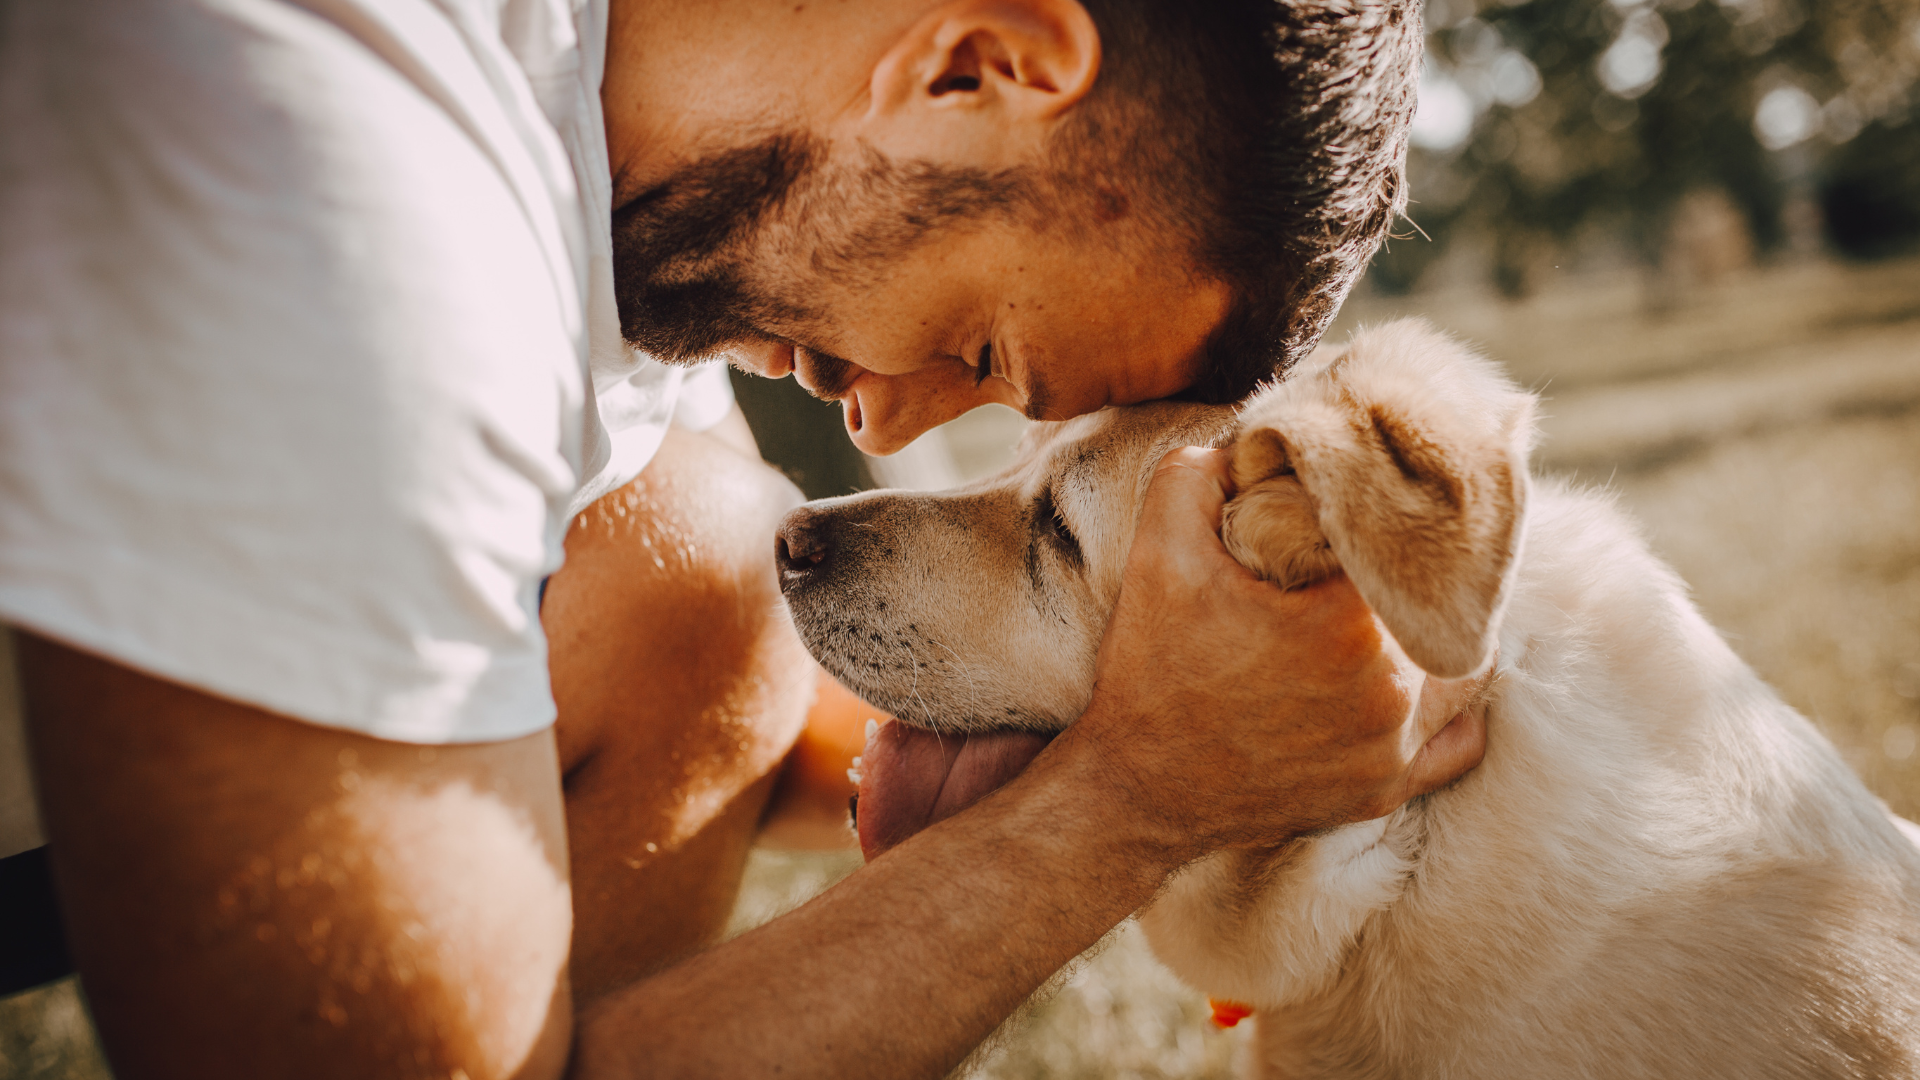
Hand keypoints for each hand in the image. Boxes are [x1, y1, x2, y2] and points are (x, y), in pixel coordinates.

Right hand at [1067, 447, 1488, 858]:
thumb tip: (1248, 447)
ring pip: (1464, 669)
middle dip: (1412, 576)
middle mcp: (1391, 693)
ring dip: (1436, 634)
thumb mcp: (1159, 554)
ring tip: (1395, 610)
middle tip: (1374, 557)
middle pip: (1443, 604)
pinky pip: (1458, 741)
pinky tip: (1414, 677)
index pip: (1406, 546)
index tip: (1356, 511)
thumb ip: (1199, 474)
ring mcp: (1393, 750)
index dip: (1384, 519)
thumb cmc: (1150, 673)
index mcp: (1349, 627)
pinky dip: (1448, 706)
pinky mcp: (1384, 790)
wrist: (1134, 791)